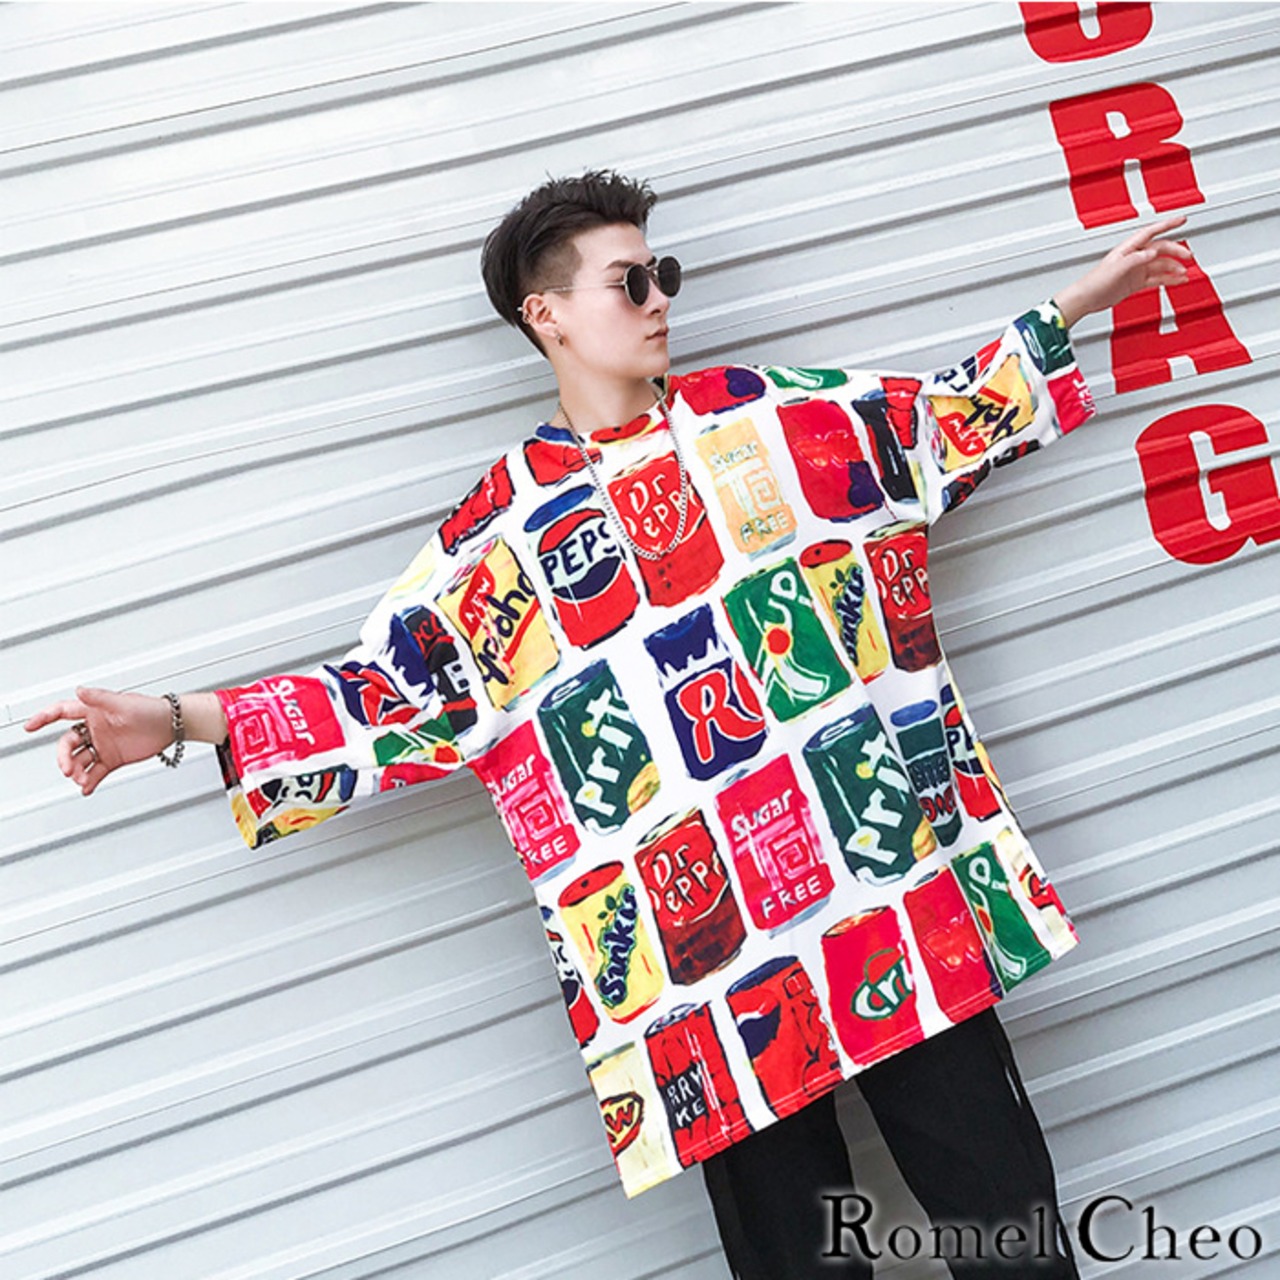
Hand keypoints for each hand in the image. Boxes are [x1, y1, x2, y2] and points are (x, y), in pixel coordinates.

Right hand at [25, 687, 173, 795]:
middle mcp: (94, 729)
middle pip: (68, 744)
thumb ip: (99, 698)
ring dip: (77, 771)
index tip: (30, 726)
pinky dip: (90, 781)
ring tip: (82, 779)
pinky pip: (96, 771)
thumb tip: (79, 690)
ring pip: (80, 760)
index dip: (44, 718)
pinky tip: (86, 788)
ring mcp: (102, 745)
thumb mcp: (123, 702)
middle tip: (68, 769)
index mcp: (92, 711)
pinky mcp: (113, 759)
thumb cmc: (149, 709)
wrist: (172, 725)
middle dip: (64, 757)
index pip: (62, 712)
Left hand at [1053, 215, 1193, 327]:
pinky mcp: (1136, 282)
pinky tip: (1178, 280)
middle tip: (1188, 256)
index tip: (1182, 219)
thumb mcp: (1116, 269)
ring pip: (1161, 265)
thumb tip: (1151, 253)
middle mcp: (1134, 257)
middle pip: (1160, 249)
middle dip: (1176, 251)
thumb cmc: (1095, 282)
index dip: (1167, 224)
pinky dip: (1169, 279)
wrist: (1086, 299)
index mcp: (1128, 249)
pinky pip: (1157, 278)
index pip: (1151, 232)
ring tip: (1184, 272)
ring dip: (1174, 267)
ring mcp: (1136, 270)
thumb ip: (1135, 260)